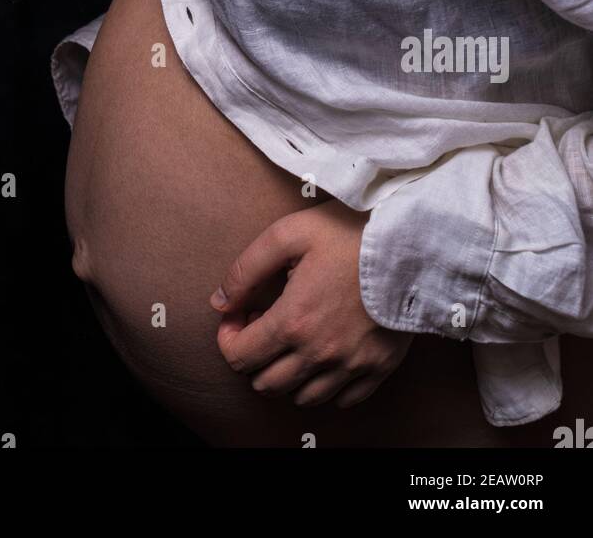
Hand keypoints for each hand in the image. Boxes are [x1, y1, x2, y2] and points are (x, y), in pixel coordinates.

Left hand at [209, 200, 412, 407]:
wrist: (412, 241)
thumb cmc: (348, 232)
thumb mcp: (287, 234)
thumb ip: (246, 269)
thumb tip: (219, 302)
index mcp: (293, 321)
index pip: (240, 356)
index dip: (228, 338)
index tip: (238, 317)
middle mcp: (319, 354)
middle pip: (266, 383)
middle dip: (254, 358)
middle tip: (265, 324)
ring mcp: (351, 366)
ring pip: (302, 397)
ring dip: (287, 375)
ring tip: (294, 339)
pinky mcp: (379, 369)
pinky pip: (342, 400)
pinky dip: (326, 386)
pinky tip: (325, 355)